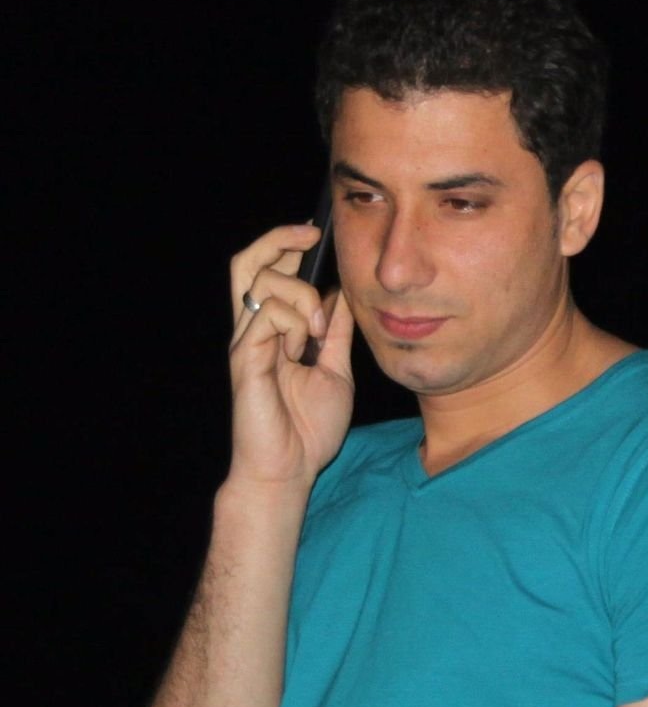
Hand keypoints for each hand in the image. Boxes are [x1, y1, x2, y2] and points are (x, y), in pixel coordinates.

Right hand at [226, 224, 354, 494]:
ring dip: (300, 294)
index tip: (318, 236)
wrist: (289, 470)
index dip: (287, 245)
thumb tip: (344, 297)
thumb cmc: (308, 428)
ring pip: (261, 280)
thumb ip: (335, 334)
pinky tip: (302, 346)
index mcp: (274, 330)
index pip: (270, 272)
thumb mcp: (335, 369)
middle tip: (309, 237)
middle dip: (278, 239)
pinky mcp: (244, 358)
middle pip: (248, 262)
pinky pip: (266, 314)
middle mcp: (254, 330)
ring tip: (316, 330)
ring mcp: (246, 342)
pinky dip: (292, 320)